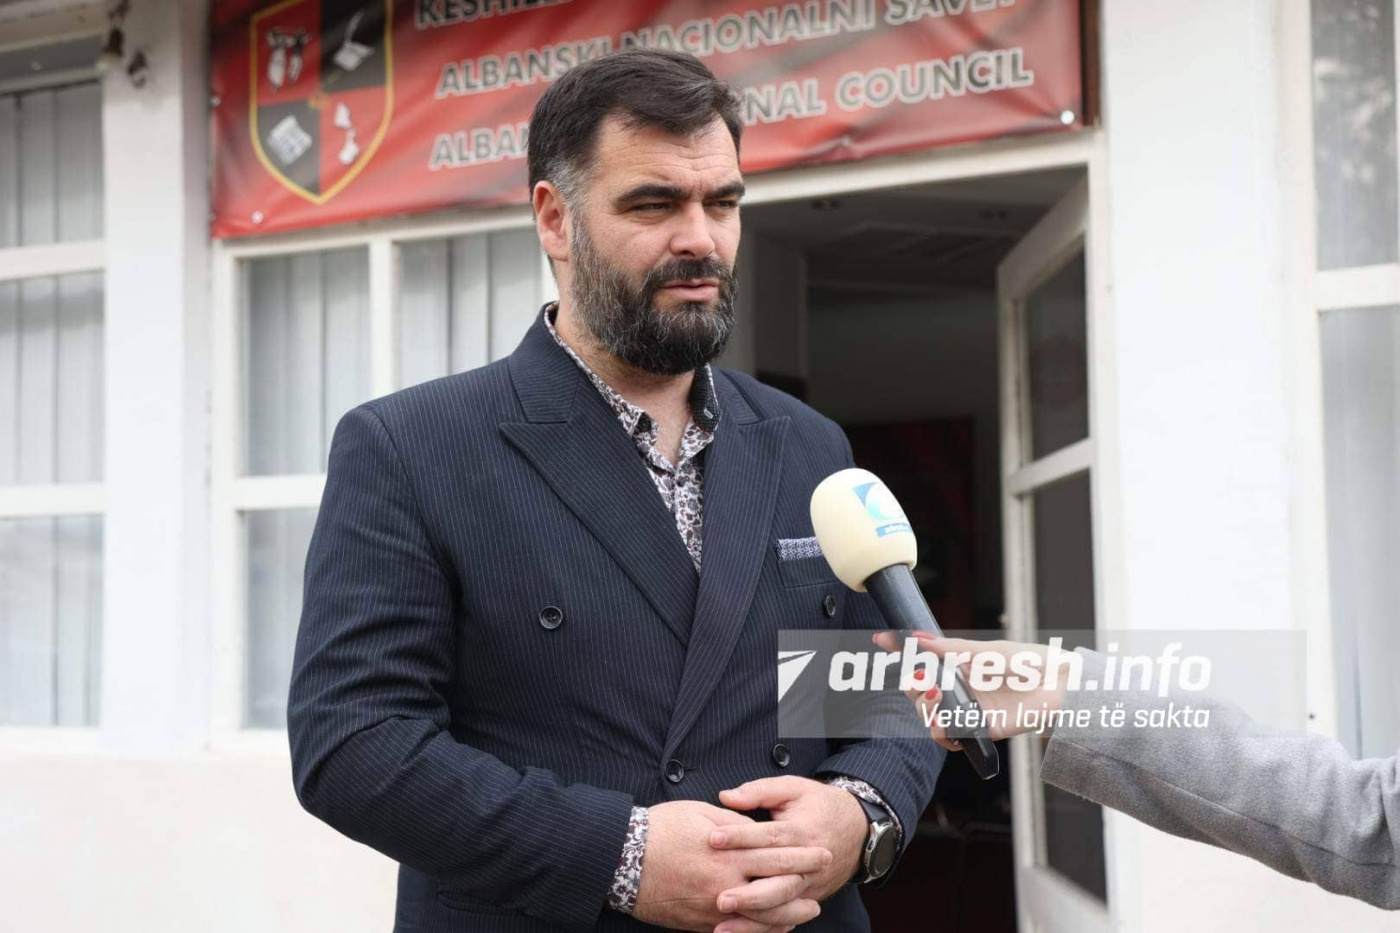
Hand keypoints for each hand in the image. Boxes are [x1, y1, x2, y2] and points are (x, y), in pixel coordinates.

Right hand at [634, 799, 828, 932]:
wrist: (623, 859)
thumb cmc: (660, 829)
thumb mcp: (700, 813)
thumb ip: (733, 824)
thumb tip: (756, 831)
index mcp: (729, 852)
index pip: (776, 854)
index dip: (802, 854)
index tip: (821, 851)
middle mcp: (727, 883)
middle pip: (777, 886)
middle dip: (804, 880)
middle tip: (823, 875)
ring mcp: (715, 907)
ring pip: (764, 916)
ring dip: (791, 913)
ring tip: (810, 910)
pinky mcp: (702, 923)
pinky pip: (740, 931)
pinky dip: (762, 930)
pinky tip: (776, 927)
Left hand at [710, 776, 867, 929]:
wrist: (857, 829)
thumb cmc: (819, 804)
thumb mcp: (793, 788)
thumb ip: (760, 791)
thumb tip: (726, 796)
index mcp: (804, 831)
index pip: (771, 836)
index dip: (741, 837)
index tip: (713, 838)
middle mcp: (810, 863)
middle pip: (779, 881)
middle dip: (749, 893)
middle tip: (720, 898)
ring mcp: (811, 885)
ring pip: (782, 904)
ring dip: (753, 916)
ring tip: (722, 921)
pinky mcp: (809, 898)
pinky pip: (786, 916)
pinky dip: (763, 927)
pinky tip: (738, 930)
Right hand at [871, 632, 1070, 748]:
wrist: (1059, 688)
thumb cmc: (1029, 663)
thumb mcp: (987, 652)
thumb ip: (952, 650)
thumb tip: (920, 639)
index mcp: (959, 663)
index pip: (922, 657)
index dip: (900, 650)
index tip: (881, 641)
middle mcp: (959, 686)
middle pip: (919, 690)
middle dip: (912, 686)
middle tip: (920, 680)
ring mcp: (967, 708)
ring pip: (928, 713)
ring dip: (924, 708)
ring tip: (936, 699)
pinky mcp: (979, 729)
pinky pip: (950, 736)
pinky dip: (942, 733)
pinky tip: (945, 726)